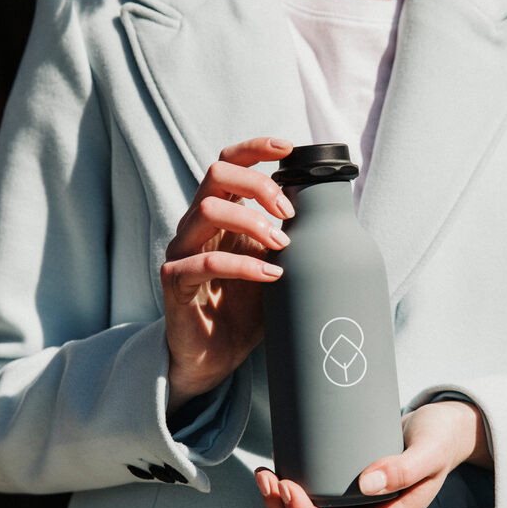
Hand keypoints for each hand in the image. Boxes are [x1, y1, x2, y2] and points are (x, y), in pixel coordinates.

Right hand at [161, 137, 294, 413]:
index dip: (254, 149)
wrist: (213, 359)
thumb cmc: (243, 310)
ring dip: (252, 222)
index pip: (227, 164)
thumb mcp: (275, 266)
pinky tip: (271, 275)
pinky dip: (243, 265)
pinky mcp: (175, 283)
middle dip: (258, 185)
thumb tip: (331, 216)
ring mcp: (181, 252)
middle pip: (215, 175)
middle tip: (289, 212)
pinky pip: (205, 263)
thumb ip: (290, 240)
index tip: (288, 149)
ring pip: (206, 211)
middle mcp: (195, 227)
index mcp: (219, 215)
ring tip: (282, 245)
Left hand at [254, 400, 492, 507]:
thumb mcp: (429, 451)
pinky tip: (280, 473)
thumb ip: (404, 468)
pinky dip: (292, 496)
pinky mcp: (351, 496)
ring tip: (265, 477)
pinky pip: (316, 507)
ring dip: (282, 507)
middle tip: (266, 479)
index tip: (287, 486)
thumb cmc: (439, 440)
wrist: (445, 432)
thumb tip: (368, 484)